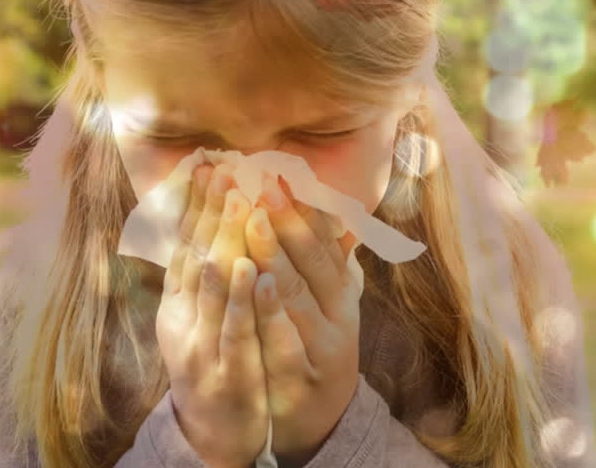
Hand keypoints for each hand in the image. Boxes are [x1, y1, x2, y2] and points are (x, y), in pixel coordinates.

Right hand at [156, 163, 270, 467]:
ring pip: (210, 291)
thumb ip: (213, 272)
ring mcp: (200, 346)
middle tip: (224, 170)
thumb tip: (221, 221)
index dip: (197, 204)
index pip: (186, 243)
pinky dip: (240, 301)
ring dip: (223, 244)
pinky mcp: (224, 372)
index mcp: (178, 302)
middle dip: (211, 212)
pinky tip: (251, 272)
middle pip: (195, 257)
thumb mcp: (208, 315)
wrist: (211, 435)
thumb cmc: (216, 364)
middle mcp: (181, 319)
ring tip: (236, 206)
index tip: (209, 164)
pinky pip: (233, 331)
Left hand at [247, 174, 362, 464]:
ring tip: (253, 220)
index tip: (282, 174)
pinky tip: (257, 285)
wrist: (320, 422)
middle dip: (286, 222)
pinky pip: (285, 339)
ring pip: (298, 296)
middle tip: (262, 185)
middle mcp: (337, 318)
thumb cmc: (318, 350)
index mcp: (342, 294)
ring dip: (276, 255)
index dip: (304, 208)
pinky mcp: (298, 379)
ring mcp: (320, 349)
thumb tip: (338, 211)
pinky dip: (272, 312)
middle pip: (313, 263)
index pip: (325, 244)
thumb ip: (333, 262)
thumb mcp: (331, 305)